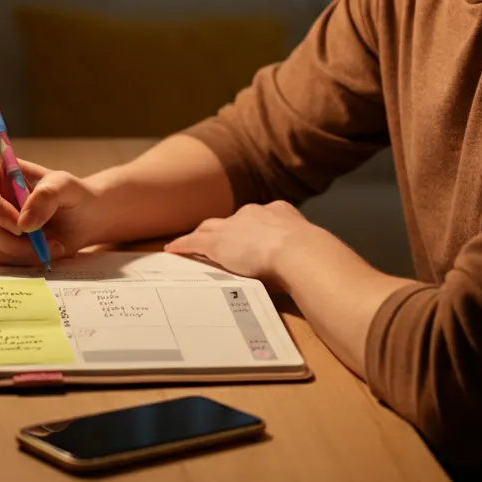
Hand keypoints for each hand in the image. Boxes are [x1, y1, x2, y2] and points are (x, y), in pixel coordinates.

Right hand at [0, 156, 102, 265]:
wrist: (81, 220)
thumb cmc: (71, 195)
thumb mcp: (66, 186)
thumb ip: (47, 195)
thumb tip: (22, 223)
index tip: (20, 225)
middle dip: (10, 240)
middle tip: (42, 241)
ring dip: (20, 253)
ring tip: (51, 246)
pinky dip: (21, 261)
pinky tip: (43, 253)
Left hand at [163, 200, 314, 282]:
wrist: (297, 249)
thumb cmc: (308, 255)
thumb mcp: (305, 250)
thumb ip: (298, 254)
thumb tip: (300, 268)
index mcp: (278, 212)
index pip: (260, 220)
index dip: (253, 229)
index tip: (253, 238)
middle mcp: (254, 213)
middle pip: (232, 221)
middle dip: (225, 229)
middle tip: (219, 238)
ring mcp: (233, 226)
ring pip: (211, 228)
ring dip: (201, 235)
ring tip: (190, 243)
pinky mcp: (216, 242)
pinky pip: (194, 242)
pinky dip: (183, 245)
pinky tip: (173, 250)